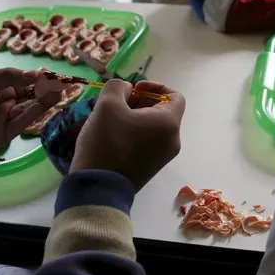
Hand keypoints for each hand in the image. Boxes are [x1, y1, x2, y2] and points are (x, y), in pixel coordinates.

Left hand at [0, 68, 60, 153]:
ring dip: (44, 101)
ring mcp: (5, 119)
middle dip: (45, 90)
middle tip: (62, 84)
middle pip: (29, 96)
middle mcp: (4, 103)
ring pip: (28, 109)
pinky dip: (34, 113)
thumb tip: (35, 74)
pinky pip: (21, 123)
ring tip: (59, 92)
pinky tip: (46, 103)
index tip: (53, 75)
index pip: (24, 83)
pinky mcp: (5, 135)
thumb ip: (9, 76)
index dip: (38, 79)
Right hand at [71, 79, 185, 190]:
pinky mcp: (151, 167)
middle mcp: (173, 140)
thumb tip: (127, 90)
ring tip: (111, 119)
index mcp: (169, 123)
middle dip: (142, 101)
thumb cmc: (106, 143)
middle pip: (164, 111)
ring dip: (136, 117)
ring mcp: (164, 156)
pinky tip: (113, 135)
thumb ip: (118, 87)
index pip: (176, 96)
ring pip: (154, 127)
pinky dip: (136, 133)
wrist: (98, 188)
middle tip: (118, 103)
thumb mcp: (107, 105)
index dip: (156, 87)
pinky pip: (149, 142)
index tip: (134, 89)